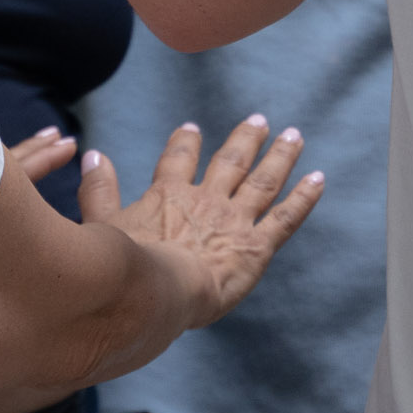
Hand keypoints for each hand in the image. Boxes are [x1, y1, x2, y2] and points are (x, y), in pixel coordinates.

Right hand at [90, 114, 321, 325]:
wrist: (159, 292)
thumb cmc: (125, 267)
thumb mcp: (101, 224)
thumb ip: (99, 190)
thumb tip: (93, 155)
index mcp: (168, 195)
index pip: (178, 161)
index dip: (186, 143)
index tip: (192, 128)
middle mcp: (206, 201)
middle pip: (230, 162)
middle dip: (246, 139)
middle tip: (260, 120)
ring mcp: (234, 221)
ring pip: (263, 181)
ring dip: (280, 156)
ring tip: (294, 136)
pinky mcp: (257, 246)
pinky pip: (285, 216)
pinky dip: (304, 197)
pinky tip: (319, 178)